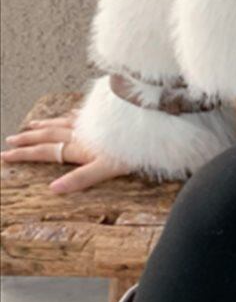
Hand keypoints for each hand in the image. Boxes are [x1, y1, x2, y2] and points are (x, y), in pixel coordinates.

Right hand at [1, 109, 130, 192]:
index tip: (5, 155)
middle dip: (29, 138)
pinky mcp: (105, 112)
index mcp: (80, 146)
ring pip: (63, 120)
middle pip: (50, 134)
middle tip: (11, 139)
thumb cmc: (134, 148)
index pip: (46, 151)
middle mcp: (83, 131)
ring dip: (46, 124)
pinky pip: (81, 112)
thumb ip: (81, 179)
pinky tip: (69, 112)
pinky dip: (69, 114)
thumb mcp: (108, 168)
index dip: (25, 154)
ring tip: (32, 124)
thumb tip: (53, 189)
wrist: (154, 119)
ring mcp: (93, 120)